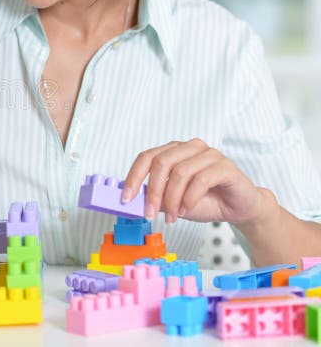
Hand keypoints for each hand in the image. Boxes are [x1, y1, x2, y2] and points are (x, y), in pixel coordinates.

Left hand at [122, 138, 272, 225]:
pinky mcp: (225, 166)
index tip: (126, 198)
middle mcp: (190, 148)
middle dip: (153, 191)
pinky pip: (201, 179)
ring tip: (174, 216)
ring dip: (173, 199)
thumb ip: (155, 197)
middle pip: (161, 162)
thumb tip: (133, 200)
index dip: (134, 177)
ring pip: (180, 172)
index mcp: (174, 152)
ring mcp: (209, 154)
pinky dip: (190, 198)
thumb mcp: (173, 202)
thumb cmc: (206, 201)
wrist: (239, 208)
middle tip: (150, 213)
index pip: (147, 157)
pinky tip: (188, 209)